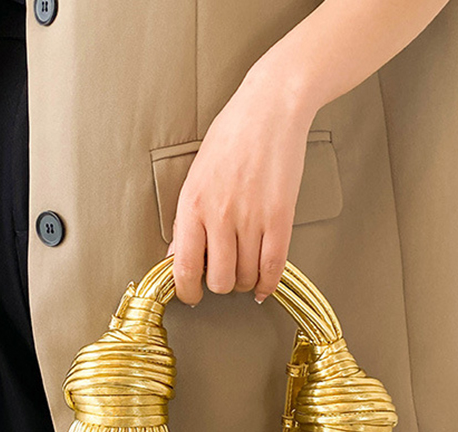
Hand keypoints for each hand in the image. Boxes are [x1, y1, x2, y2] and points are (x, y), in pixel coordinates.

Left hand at [166, 57, 315, 305]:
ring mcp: (251, 217)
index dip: (187, 292)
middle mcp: (219, 215)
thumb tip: (177, 259)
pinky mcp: (280, 217)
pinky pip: (274, 267)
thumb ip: (186, 221)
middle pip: (218, 280)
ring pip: (246, 277)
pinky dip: (268, 284)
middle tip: (223, 275)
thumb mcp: (195, 178)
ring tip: (244, 271)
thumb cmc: (231, 139)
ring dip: (245, 282)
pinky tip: (263, 286)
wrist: (270, 109)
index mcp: (192, 205)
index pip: (183, 269)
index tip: (192, 295)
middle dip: (220, 285)